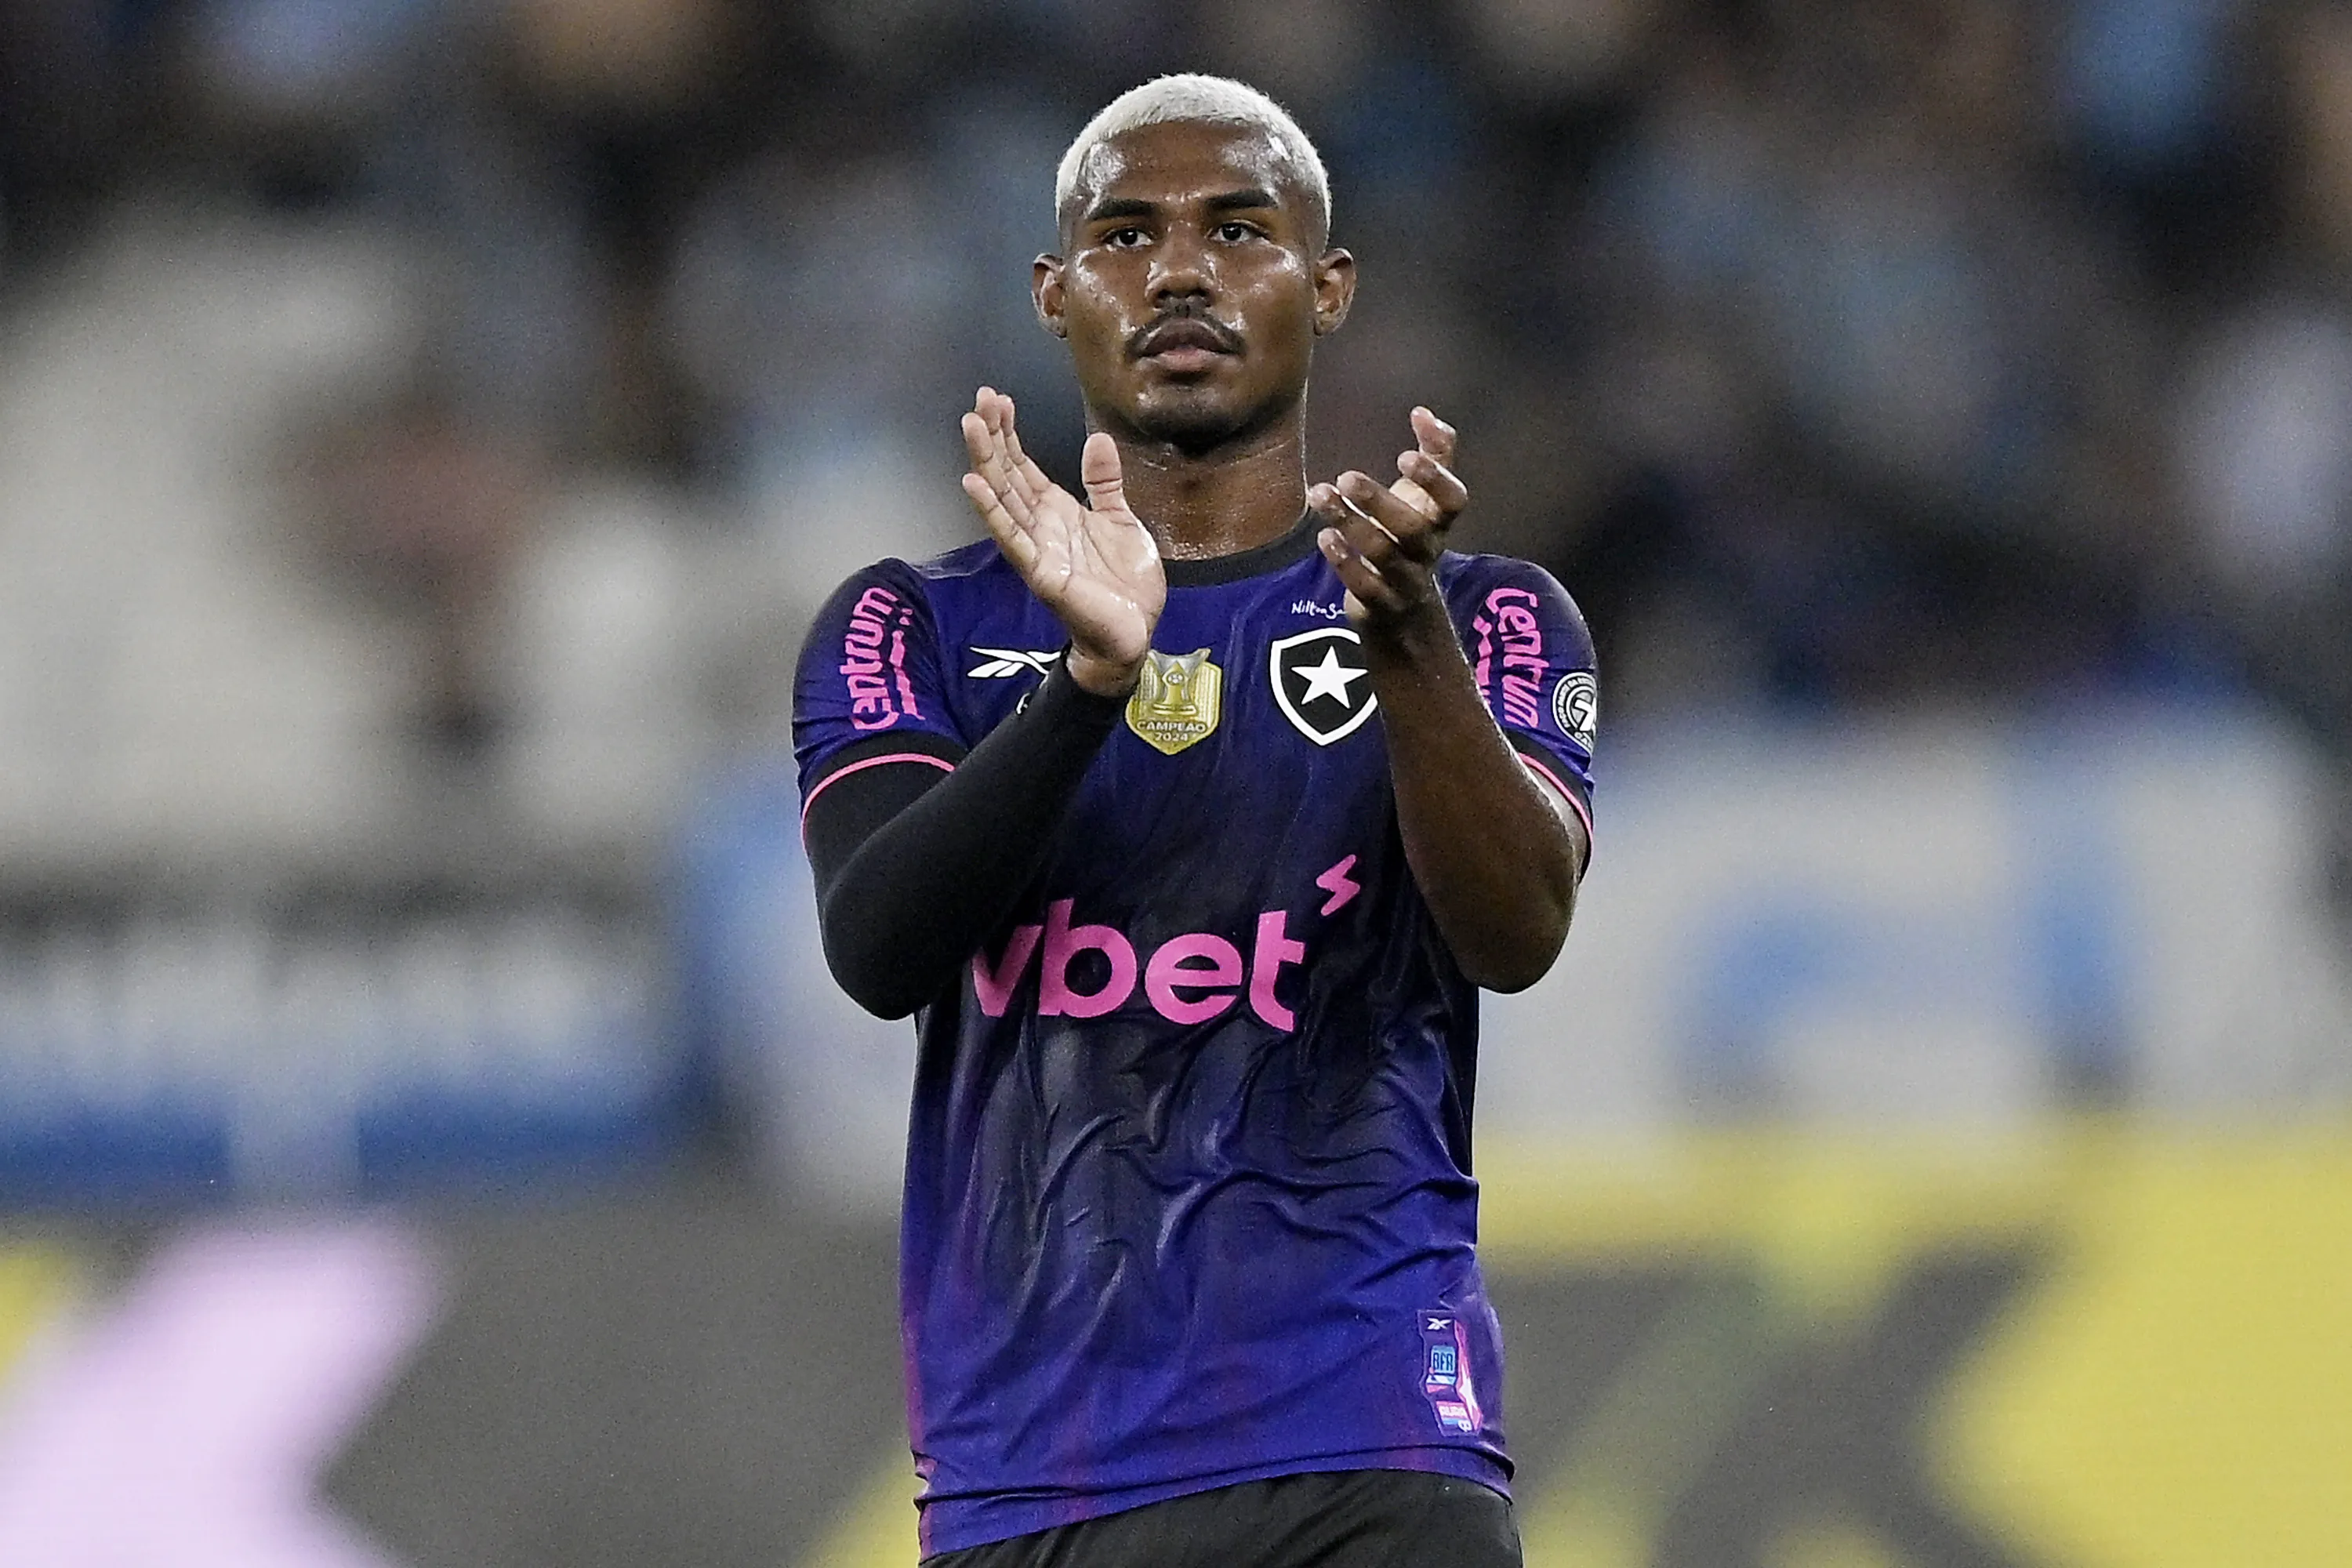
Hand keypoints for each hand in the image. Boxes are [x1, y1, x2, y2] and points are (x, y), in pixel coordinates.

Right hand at [960, 387, 1164, 696]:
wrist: (1135, 633)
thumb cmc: (1124, 583)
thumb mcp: (1120, 520)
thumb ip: (1104, 483)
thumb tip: (1097, 438)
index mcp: (1056, 511)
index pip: (1023, 466)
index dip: (1008, 433)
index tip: (996, 398)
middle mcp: (1038, 526)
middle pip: (1007, 474)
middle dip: (992, 436)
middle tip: (979, 399)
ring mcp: (1035, 548)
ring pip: (1003, 498)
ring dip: (985, 461)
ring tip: (970, 426)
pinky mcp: (1041, 573)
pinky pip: (1013, 538)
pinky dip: (992, 511)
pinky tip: (974, 484)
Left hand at [1311, 407, 1467, 643]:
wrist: (1404, 610)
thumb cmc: (1410, 537)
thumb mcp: (1424, 497)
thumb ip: (1432, 453)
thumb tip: (1422, 411)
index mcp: (1440, 521)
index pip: (1453, 501)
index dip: (1435, 480)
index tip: (1405, 456)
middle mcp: (1428, 550)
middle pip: (1411, 528)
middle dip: (1379, 502)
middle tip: (1346, 476)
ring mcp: (1406, 580)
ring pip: (1383, 555)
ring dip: (1350, 524)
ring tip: (1320, 495)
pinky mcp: (1381, 603)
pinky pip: (1365, 586)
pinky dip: (1344, 561)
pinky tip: (1324, 536)